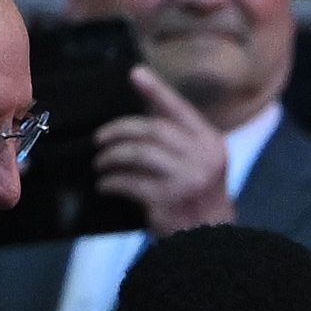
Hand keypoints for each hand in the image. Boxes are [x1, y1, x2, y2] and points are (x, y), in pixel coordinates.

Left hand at [96, 68, 233, 234]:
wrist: (210, 236)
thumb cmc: (198, 194)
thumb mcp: (199, 161)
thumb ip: (179, 138)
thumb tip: (144, 111)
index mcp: (210, 143)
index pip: (180, 110)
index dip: (157, 90)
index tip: (135, 74)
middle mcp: (202, 157)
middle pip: (152, 130)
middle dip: (119, 131)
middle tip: (100, 139)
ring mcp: (186, 179)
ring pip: (137, 153)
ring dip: (111, 157)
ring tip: (101, 163)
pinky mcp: (167, 199)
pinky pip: (128, 182)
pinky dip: (110, 182)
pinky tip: (106, 185)